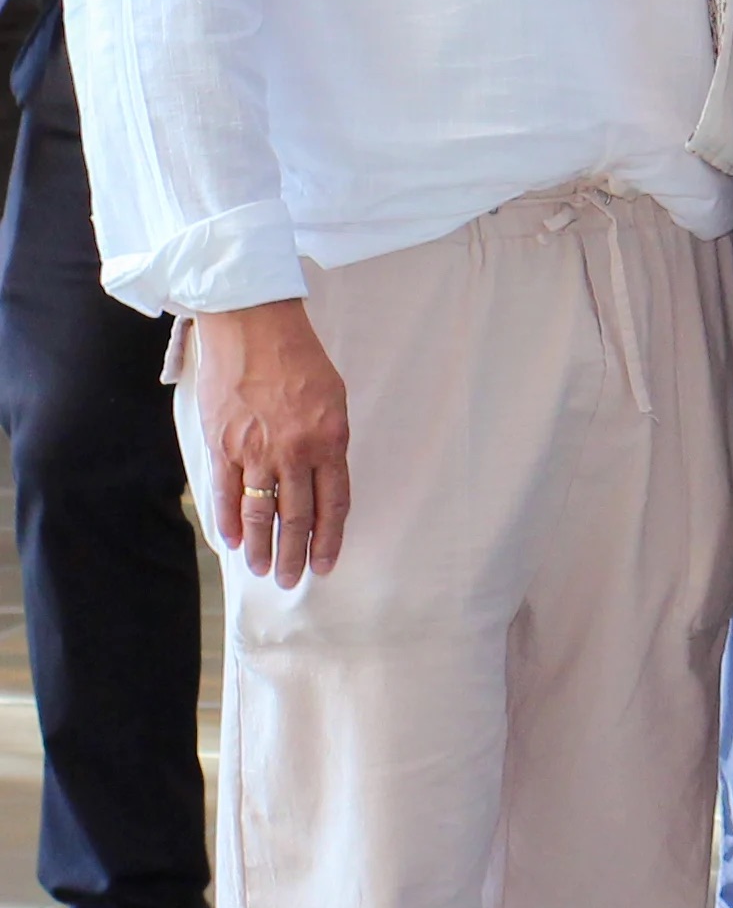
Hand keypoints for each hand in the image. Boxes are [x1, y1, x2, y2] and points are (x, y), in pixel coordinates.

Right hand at [189, 299, 349, 583]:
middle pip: (297, 516)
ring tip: (263, 570)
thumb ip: (330, 441)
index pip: (334, 502)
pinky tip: (232, 543)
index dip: (329, 537)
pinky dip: (227, 521)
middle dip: (296, 553)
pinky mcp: (222, 444)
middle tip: (293, 581)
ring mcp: (255, 450)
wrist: (254, 326)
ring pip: (260, 512)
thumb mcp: (334, 399)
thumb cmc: (300, 358)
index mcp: (330, 439)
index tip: (326, 563)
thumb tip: (323, 479)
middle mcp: (295, 451)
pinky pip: (224, 492)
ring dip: (262, 546)